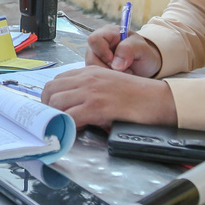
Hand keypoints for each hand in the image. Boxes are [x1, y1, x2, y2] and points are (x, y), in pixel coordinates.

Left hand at [41, 66, 175, 130]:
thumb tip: (74, 106)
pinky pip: (70, 116)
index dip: (51, 96)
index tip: (54, 110)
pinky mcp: (96, 106)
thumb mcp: (108, 84)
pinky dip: (66, 126)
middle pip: (51, 89)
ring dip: (55, 116)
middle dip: (47, 106)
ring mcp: (90, 91)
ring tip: (62, 127)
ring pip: (56, 102)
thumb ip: (89, 89)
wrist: (156, 99)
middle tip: (54, 121)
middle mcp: (86, 78)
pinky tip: (72, 132)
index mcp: (89, 72)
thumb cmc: (136, 95)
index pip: (57, 80)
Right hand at [85, 24, 161, 76]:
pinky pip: (95, 77)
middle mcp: (99, 44)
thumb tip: (115, 65)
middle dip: (108, 68)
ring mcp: (96, 57)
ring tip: (123, 74)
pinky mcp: (97, 69)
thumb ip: (129, 49)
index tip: (116, 61)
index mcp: (108, 33)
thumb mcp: (141, 48)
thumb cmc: (143, 53)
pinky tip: (118, 78)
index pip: (95, 40)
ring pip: (92, 69)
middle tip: (123, 70)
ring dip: (108, 75)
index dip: (103, 52)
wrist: (145, 65)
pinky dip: (107, 81)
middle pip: (91, 57)